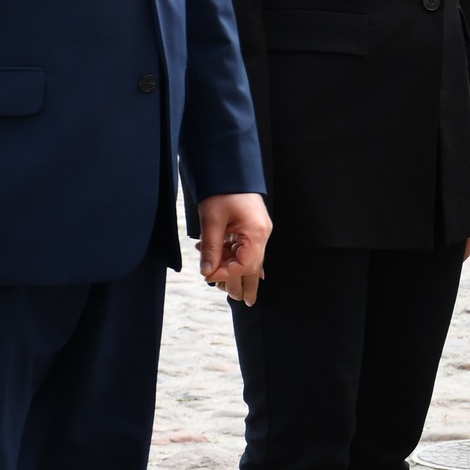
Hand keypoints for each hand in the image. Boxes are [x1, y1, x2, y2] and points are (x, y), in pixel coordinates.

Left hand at [198, 192, 270, 306]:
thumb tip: (207, 272)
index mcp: (255, 233)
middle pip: (255, 267)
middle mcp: (261, 234)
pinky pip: (246, 248)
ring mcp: (258, 231)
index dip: (226, 274)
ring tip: (223, 283)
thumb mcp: (211, 221)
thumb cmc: (223, 191)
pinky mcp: (252, 227)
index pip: (244, 265)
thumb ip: (212, 249)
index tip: (208, 275)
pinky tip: (232, 264)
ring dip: (235, 270)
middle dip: (246, 284)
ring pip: (250, 259)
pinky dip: (236, 257)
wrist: (230, 169)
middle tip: (242, 300)